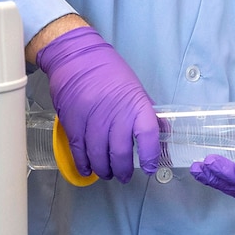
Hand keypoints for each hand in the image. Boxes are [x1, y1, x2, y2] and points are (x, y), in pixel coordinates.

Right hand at [36, 25, 160, 181]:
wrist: (76, 57)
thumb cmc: (109, 72)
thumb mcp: (135, 89)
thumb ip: (147, 113)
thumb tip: (162, 135)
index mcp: (136, 104)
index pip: (149, 135)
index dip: (150, 156)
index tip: (149, 168)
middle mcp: (115, 114)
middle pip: (121, 153)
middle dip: (123, 170)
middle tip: (124, 176)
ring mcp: (93, 120)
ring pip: (99, 156)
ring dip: (104, 170)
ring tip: (107, 173)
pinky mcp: (73, 123)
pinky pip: (79, 151)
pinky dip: (84, 164)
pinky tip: (88, 170)